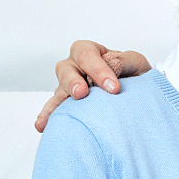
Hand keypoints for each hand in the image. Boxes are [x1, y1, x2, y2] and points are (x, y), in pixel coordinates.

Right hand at [36, 40, 150, 131]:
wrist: (136, 94)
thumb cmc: (133, 74)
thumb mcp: (135, 63)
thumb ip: (125, 60)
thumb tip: (113, 64)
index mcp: (90, 52)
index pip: (87, 55)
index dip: (98, 70)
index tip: (114, 88)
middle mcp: (74, 67)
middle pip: (66, 70)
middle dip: (73, 82)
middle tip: (82, 94)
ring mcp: (68, 86)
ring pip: (58, 91)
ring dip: (56, 103)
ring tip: (51, 116)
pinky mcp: (66, 104)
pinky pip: (55, 109)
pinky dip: (48, 117)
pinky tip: (43, 126)